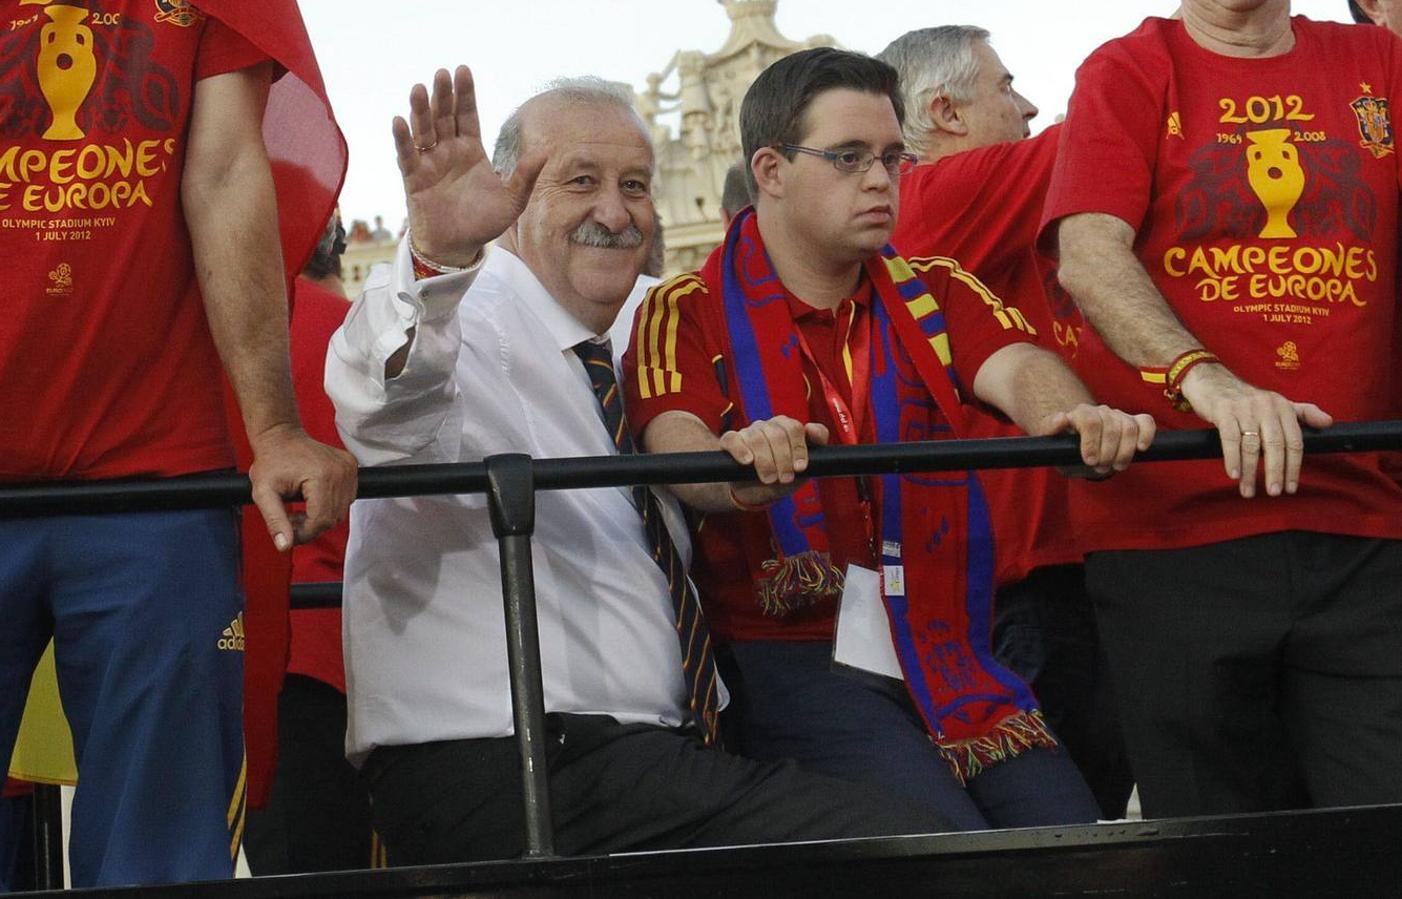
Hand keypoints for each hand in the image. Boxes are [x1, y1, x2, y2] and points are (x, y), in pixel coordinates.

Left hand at [248, 424, 357, 550]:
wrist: (281, 437)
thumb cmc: (270, 462)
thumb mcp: (263, 493)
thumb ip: (274, 520)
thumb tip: (284, 546)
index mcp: (322, 477)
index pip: (322, 521)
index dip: (305, 533)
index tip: (289, 530)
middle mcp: (341, 472)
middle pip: (333, 518)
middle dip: (311, 525)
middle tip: (292, 518)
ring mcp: (349, 468)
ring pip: (341, 511)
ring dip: (321, 516)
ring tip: (302, 508)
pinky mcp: (352, 467)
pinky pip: (347, 498)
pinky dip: (330, 505)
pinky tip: (313, 499)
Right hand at [393, 65, 546, 265]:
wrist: (459, 247)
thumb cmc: (484, 223)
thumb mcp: (512, 200)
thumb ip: (526, 176)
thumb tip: (546, 151)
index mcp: (471, 150)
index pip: (467, 115)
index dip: (465, 94)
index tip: (463, 70)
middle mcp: (449, 151)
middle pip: (444, 116)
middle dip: (443, 95)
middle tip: (442, 73)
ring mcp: (430, 162)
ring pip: (424, 130)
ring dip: (420, 110)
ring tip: (419, 88)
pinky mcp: (414, 179)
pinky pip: (407, 155)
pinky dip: (403, 139)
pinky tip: (400, 121)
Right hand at [718, 417, 829, 507]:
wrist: (757, 493)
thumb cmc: (782, 476)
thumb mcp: (803, 466)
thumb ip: (817, 443)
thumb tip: (812, 428)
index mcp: (786, 427)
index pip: (794, 428)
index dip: (798, 448)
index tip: (800, 468)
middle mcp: (767, 426)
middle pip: (777, 434)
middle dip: (783, 460)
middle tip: (785, 479)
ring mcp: (748, 432)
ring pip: (757, 438)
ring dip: (765, 461)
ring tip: (769, 479)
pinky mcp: (730, 441)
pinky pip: (732, 439)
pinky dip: (741, 450)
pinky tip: (748, 461)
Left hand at [1036, 404, 1155, 477]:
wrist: (1081, 454)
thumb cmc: (1066, 449)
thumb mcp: (1051, 443)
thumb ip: (1050, 429)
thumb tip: (1062, 418)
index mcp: (1080, 414)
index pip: (1090, 420)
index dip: (1092, 442)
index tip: (1090, 461)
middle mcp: (1100, 411)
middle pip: (1112, 426)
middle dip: (1108, 452)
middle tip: (1101, 468)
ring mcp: (1118, 416)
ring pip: (1129, 427)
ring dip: (1125, 451)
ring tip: (1116, 466)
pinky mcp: (1134, 422)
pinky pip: (1145, 422)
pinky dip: (1146, 434)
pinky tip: (1141, 448)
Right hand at [1178, 363, 1331, 497]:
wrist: (1213, 381)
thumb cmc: (1245, 398)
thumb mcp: (1277, 402)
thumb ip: (1303, 413)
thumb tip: (1328, 422)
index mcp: (1283, 407)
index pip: (1294, 441)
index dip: (1293, 467)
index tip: (1290, 487)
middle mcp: (1266, 407)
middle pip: (1275, 445)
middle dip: (1276, 471)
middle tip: (1274, 492)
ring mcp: (1244, 409)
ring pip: (1251, 445)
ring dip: (1251, 472)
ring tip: (1249, 491)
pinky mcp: (1224, 411)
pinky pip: (1230, 439)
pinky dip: (1232, 459)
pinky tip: (1234, 475)